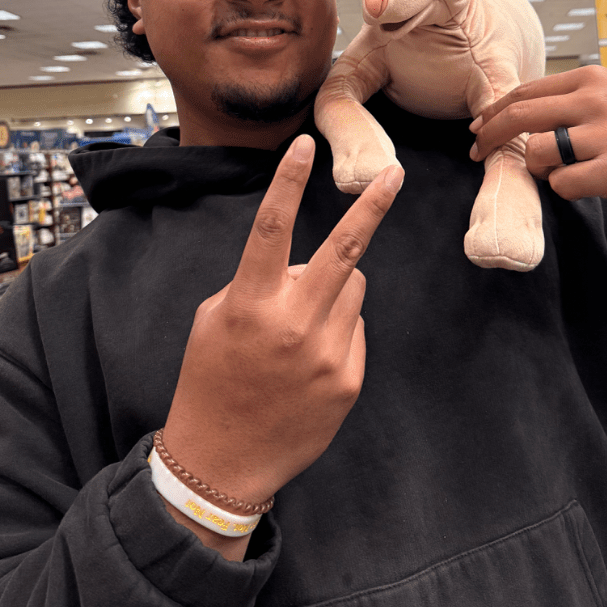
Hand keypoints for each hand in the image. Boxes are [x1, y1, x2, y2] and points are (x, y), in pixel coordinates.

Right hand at [163, 134, 402, 523]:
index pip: (271, 228)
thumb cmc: (211, 381)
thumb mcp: (214, 320)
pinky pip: (355, 327)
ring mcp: (326, 354)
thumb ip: (257, 283)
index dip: (289, 182)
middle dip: (372, 206)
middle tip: (395, 174)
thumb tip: (300, 263)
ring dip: (333, 289)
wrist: (222, 461)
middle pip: (344, 250)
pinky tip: (308, 361)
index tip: (305, 145)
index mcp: (250, 303)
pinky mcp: (347, 380)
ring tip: (299, 326)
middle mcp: (293, 324)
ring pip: (351, 288)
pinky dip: (338, 330)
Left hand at [469, 65, 606, 217]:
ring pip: (537, 151)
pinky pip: (563, 183)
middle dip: (491, 136)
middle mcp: (596, 101)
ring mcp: (606, 135)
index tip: (479, 126)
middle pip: (520, 116)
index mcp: (591, 79)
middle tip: (478, 152)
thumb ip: (571, 102)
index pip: (526, 91)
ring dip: (537, 167)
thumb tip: (516, 114)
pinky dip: (563, 189)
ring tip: (559, 172)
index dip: (495, 111)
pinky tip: (584, 185)